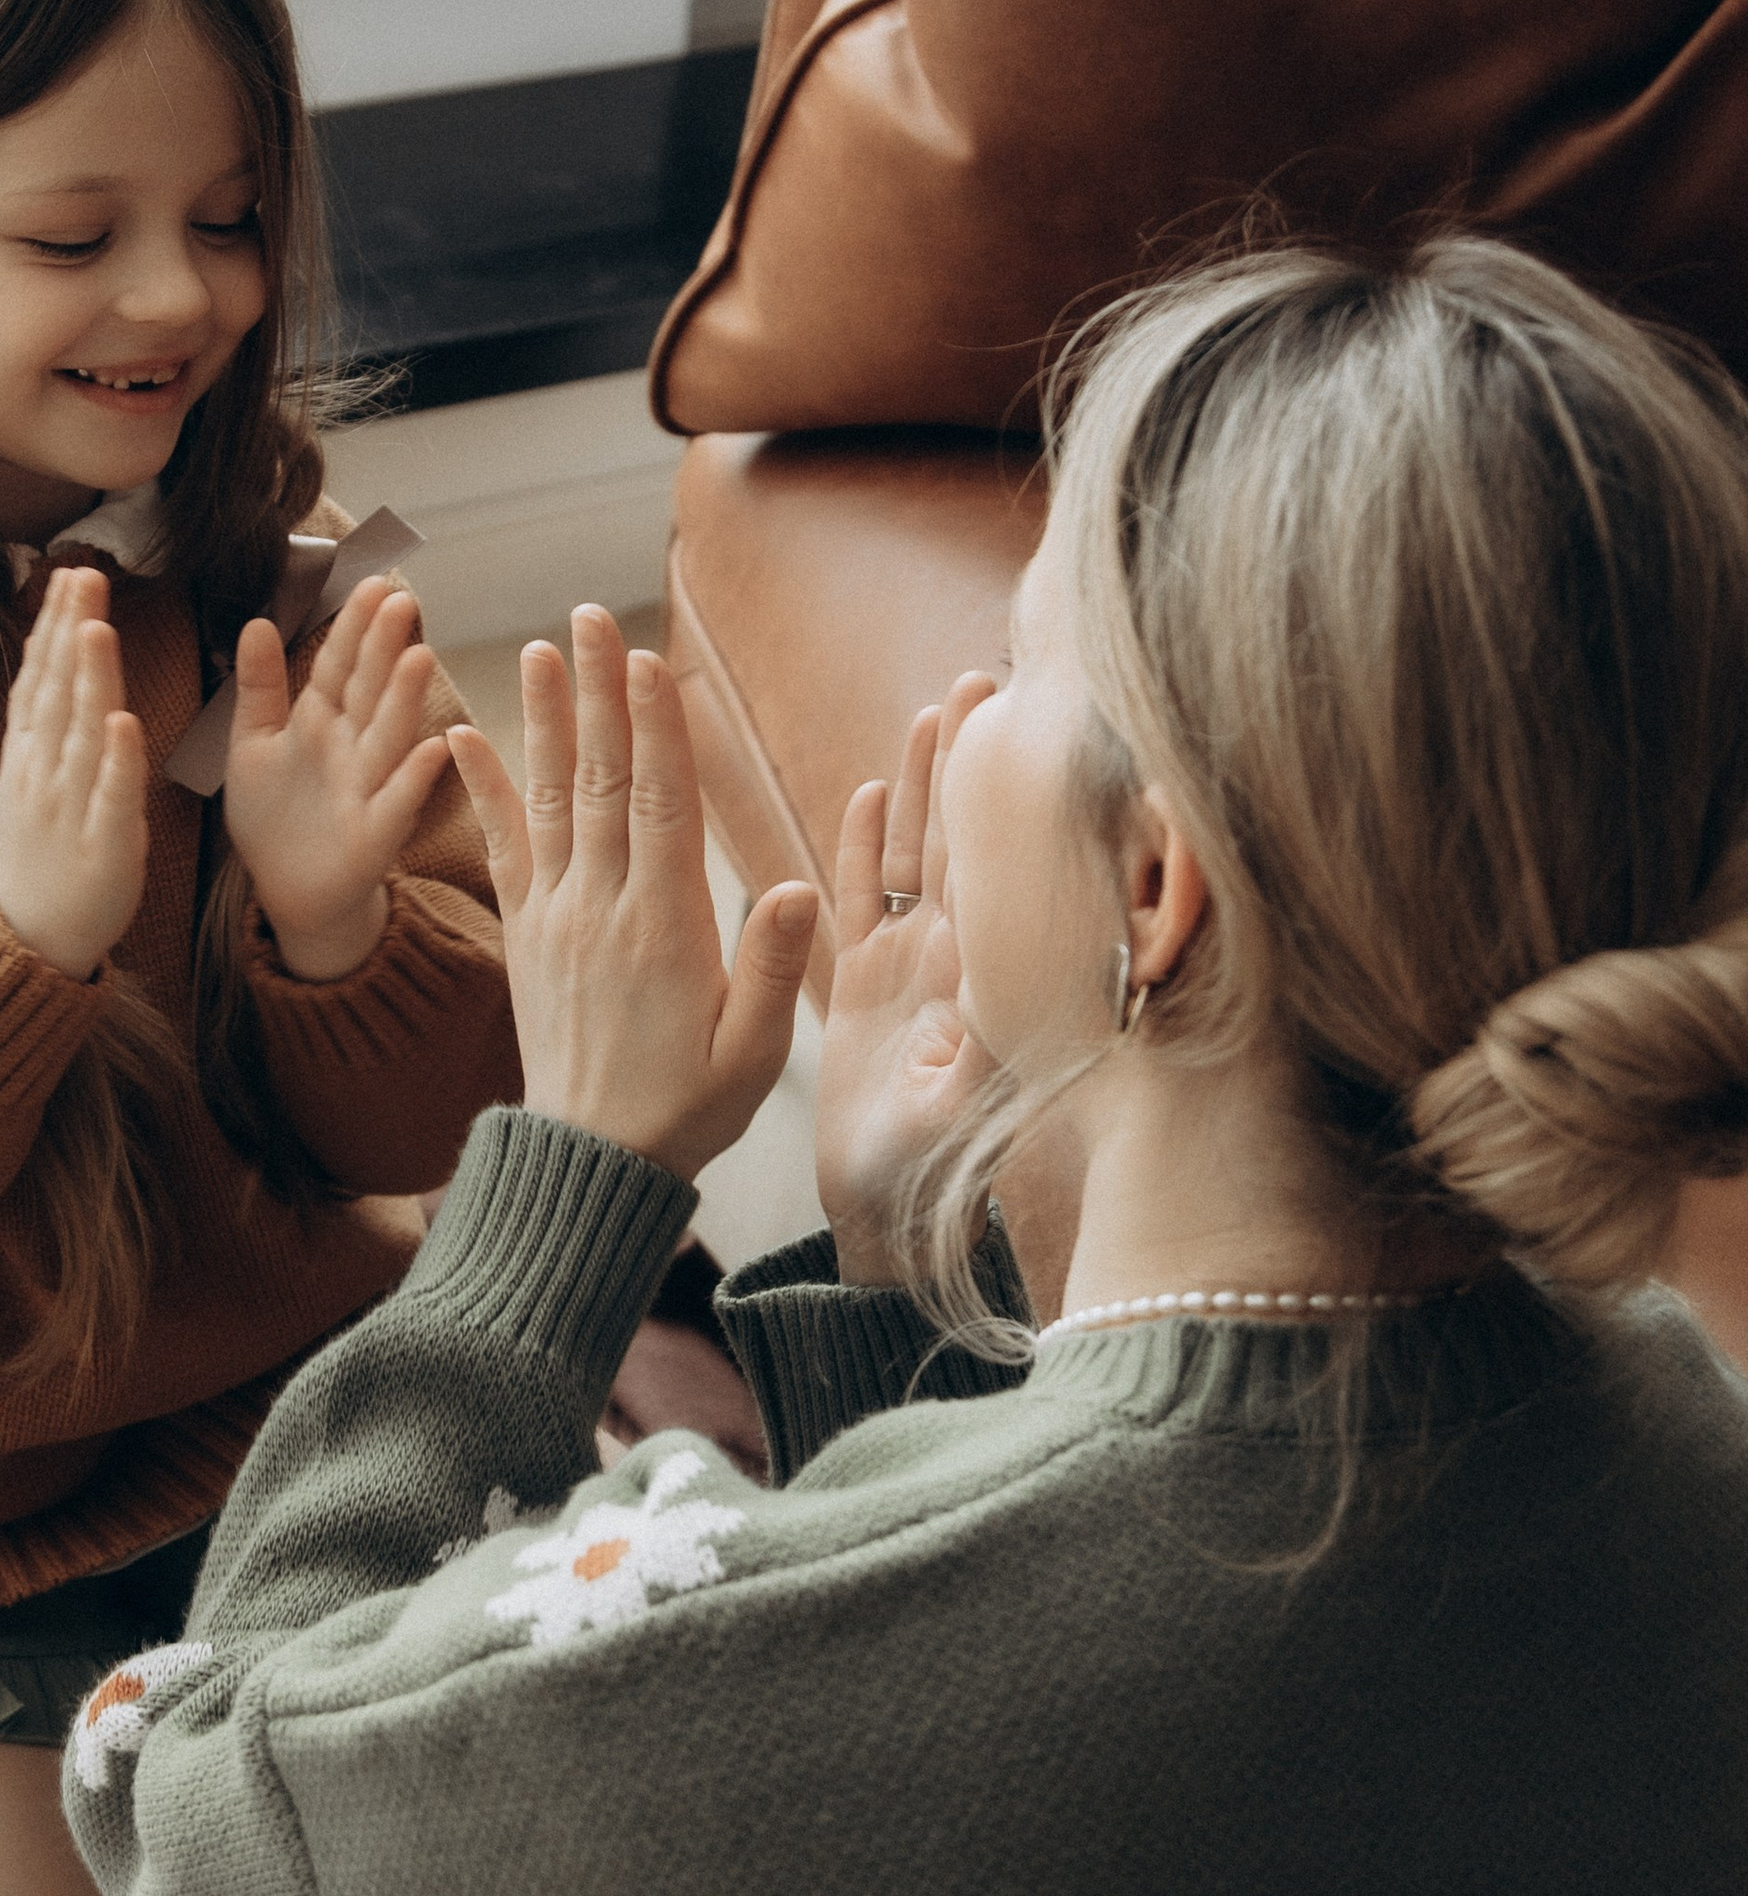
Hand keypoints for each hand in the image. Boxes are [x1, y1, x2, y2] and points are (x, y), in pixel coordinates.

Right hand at [0, 566, 148, 979]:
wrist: (29, 935)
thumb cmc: (43, 848)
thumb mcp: (32, 775)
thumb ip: (46, 717)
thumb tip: (54, 651)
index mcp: (30, 753)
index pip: (40, 677)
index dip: (52, 625)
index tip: (69, 573)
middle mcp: (44, 771)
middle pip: (58, 690)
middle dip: (70, 631)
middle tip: (84, 575)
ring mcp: (71, 806)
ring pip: (82, 733)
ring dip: (90, 680)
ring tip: (98, 629)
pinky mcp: (102, 843)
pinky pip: (111, 797)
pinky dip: (118, 761)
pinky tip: (126, 724)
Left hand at [225, 574, 451, 980]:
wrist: (287, 890)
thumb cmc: (273, 817)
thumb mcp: (251, 744)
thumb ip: (259, 686)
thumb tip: (258, 621)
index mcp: (319, 721)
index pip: (338, 664)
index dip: (352, 627)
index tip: (370, 583)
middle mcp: (350, 747)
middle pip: (367, 689)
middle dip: (383, 647)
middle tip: (399, 601)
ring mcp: (367, 786)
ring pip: (387, 736)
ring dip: (404, 699)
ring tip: (419, 657)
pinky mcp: (376, 832)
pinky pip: (397, 801)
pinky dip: (415, 777)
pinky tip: (434, 747)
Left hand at [445, 603, 815, 1181]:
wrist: (590, 1165)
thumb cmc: (686, 1111)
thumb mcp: (753, 1055)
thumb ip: (773, 971)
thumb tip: (803, 891)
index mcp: (664, 929)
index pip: (660, 805)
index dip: (653, 727)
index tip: (646, 659)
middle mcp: (601, 909)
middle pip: (601, 780)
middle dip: (598, 693)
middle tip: (588, 617)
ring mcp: (555, 918)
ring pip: (550, 800)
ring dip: (546, 719)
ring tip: (540, 647)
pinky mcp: (525, 936)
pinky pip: (501, 848)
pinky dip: (482, 788)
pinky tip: (459, 735)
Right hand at [813, 675, 997, 1283]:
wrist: (881, 1213)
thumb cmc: (934, 1173)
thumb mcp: (971, 1108)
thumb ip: (991, 1043)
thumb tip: (1011, 978)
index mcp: (988, 978)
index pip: (1008, 871)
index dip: (1016, 801)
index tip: (1033, 730)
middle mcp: (957, 960)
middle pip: (968, 839)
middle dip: (975, 763)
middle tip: (988, 681)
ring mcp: (910, 966)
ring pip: (918, 855)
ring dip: (926, 784)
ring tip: (935, 712)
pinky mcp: (863, 983)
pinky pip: (862, 899)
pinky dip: (865, 846)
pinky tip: (872, 790)